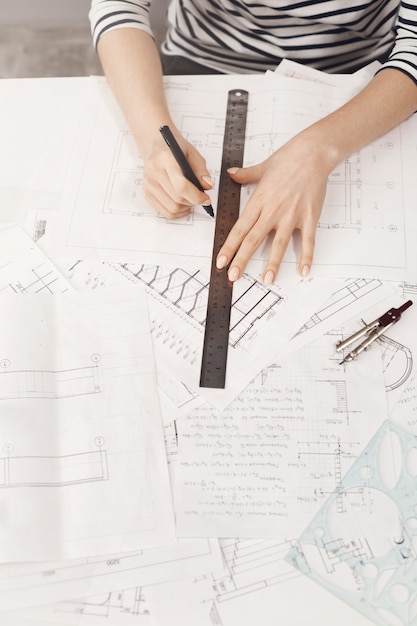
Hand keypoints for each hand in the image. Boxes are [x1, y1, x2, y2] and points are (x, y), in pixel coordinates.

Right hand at [142, 130, 212, 218]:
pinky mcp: (146, 193)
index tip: (206, 199)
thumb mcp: (192, 153)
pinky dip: (177, 212)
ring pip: (172, 208)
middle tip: (200, 197)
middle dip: (193, 202)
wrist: (155, 146)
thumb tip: (207, 186)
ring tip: (190, 199)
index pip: (181, 186)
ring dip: (185, 207)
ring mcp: (148, 184)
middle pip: (178, 199)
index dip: (196, 196)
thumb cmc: (174, 149)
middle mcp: (154, 172)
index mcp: (165, 159)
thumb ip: (201, 170)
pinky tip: (181, 203)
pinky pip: (165, 212)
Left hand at [216, 134, 330, 283]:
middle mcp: (272, 211)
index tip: (221, 261)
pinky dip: (306, 256)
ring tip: (267, 279)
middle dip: (242, 260)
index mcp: (258, 201)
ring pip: (278, 243)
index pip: (239, 229)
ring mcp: (291, 215)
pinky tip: (303, 270)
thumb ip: (246, 175)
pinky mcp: (309, 217)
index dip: (229, 247)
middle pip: (253, 240)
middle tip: (234, 276)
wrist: (313, 152)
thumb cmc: (289, 158)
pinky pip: (307, 240)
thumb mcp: (262, 167)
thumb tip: (232, 174)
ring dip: (272, 263)